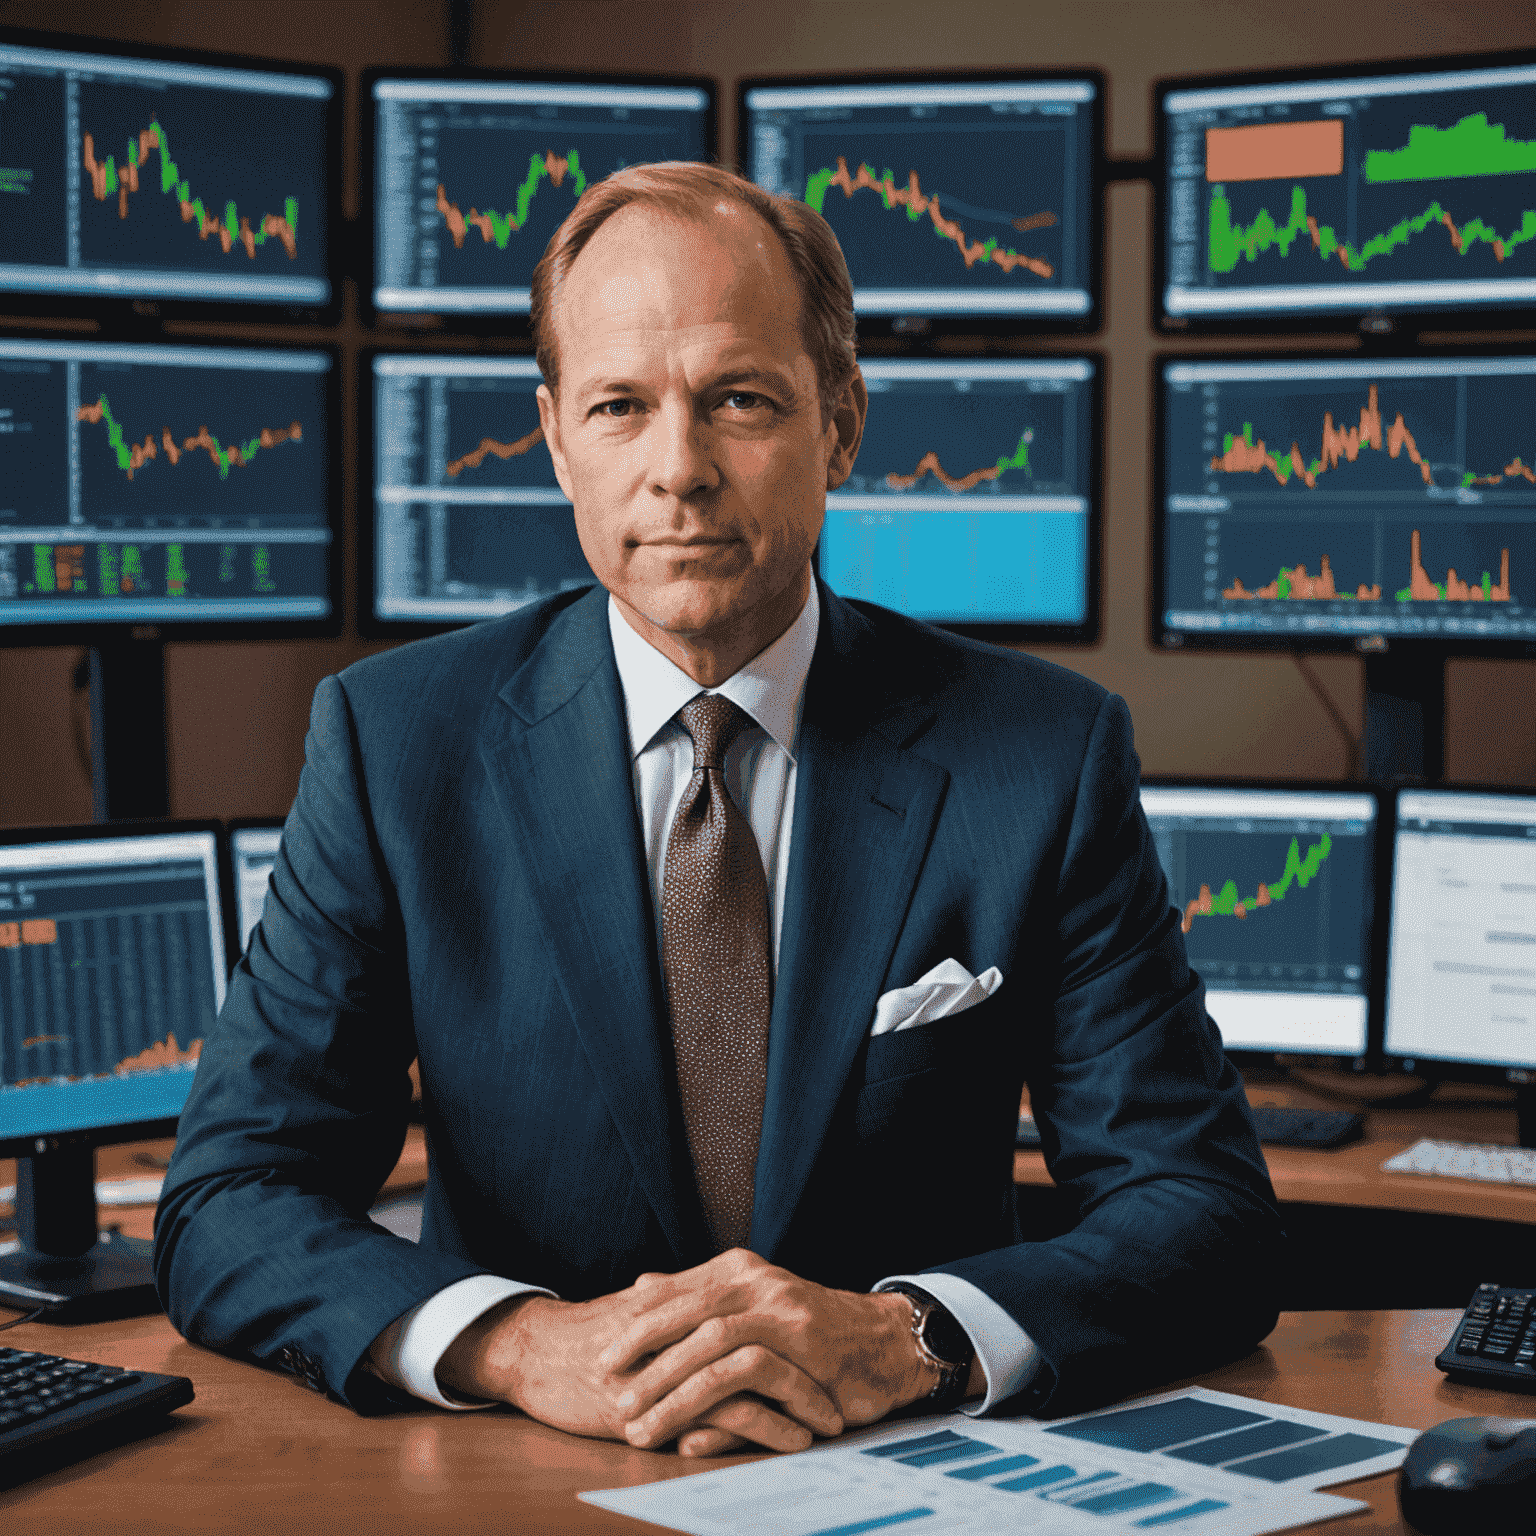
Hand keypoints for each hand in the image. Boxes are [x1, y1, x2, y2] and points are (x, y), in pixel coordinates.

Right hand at [434, 1278, 842, 1454]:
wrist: (533, 1350)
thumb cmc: (586, 1335)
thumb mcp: (641, 1311)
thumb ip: (679, 1302)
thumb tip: (705, 1296)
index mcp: (692, 1294)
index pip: (763, 1312)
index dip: (802, 1339)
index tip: (835, 1363)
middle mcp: (691, 1318)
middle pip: (772, 1337)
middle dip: (814, 1369)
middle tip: (847, 1396)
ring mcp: (679, 1357)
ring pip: (759, 1371)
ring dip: (801, 1399)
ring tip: (828, 1423)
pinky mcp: (665, 1398)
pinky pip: (730, 1409)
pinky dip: (768, 1425)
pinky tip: (793, 1439)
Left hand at [597, 1249, 938, 1455]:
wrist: (882, 1341)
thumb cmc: (807, 1329)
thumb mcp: (752, 1303)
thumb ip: (700, 1297)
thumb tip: (642, 1286)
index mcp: (741, 1270)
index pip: (677, 1290)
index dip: (638, 1321)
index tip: (602, 1351)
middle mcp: (761, 1284)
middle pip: (690, 1311)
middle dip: (643, 1351)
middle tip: (607, 1384)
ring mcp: (786, 1316)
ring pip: (716, 1345)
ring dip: (671, 1387)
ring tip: (638, 1422)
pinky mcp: (809, 1356)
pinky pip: (753, 1383)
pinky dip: (718, 1415)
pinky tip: (691, 1441)